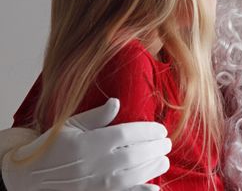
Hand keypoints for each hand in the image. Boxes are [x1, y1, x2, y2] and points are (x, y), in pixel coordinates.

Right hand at [2, 98, 170, 190]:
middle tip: (167, 142)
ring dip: (153, 166)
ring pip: (134, 175)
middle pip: (135, 154)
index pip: (127, 133)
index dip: (148, 130)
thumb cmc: (53, 147)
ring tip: (164, 159)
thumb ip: (97, 116)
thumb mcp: (71, 126)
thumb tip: (117, 102)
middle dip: (156, 147)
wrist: (30, 177)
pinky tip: (155, 187)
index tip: (160, 128)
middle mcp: (95, 164)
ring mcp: (97, 184)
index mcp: (90, 142)